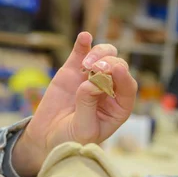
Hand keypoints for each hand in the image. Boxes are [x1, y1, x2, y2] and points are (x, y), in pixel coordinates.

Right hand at [13, 31, 137, 176]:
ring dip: (98, 54)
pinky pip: (82, 52)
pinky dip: (84, 43)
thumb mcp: (83, 128)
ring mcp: (92, 77)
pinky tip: (85, 37)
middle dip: (108, 64)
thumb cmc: (72, 139)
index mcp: (119, 108)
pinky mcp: (74, 70)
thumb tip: (92, 83)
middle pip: (118, 67)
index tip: (115, 70)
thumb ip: (88, 106)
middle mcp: (110, 90)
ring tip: (85, 64)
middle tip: (94, 69)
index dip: (124, 77)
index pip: (128, 87)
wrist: (49, 138)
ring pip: (105, 55)